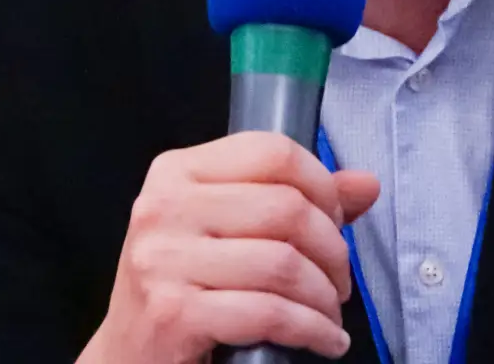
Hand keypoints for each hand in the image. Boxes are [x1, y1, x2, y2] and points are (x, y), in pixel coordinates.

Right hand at [78, 131, 381, 363]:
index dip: (322, 185)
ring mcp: (163, 260)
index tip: (336, 220)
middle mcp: (163, 207)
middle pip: (285, 207)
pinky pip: (270, 313)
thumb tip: (364, 183)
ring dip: (324, 296)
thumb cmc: (181, 290)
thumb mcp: (226, 232)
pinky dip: (312, 330)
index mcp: (176, 172)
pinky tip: (323, 339)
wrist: (128, 357)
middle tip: (337, 279)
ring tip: (329, 312)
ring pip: (283, 263)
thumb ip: (294, 201)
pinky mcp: (173, 312)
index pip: (271, 152)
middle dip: (332, 250)